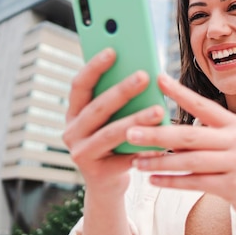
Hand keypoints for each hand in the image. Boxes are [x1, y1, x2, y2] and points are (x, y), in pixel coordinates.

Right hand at [62, 48, 167, 194]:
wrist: (108, 184)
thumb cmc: (116, 143)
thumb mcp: (112, 119)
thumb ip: (120, 100)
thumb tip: (146, 71)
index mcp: (75, 113)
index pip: (80, 85)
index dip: (94, 67)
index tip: (112, 50)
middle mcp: (72, 131)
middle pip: (97, 107)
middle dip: (121, 90)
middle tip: (144, 75)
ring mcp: (81, 153)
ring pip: (111, 132)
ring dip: (136, 119)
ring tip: (158, 109)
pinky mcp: (97, 172)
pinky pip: (124, 157)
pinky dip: (144, 148)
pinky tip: (163, 141)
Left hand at [129, 73, 235, 218]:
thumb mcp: (231, 144)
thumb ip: (204, 136)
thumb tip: (163, 128)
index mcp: (234, 124)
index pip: (202, 105)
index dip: (179, 92)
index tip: (157, 79)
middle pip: (190, 135)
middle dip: (157, 134)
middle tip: (130, 131)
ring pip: (190, 161)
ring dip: (159, 162)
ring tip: (136, 161)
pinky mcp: (233, 186)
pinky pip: (195, 182)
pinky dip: (172, 182)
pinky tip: (153, 181)